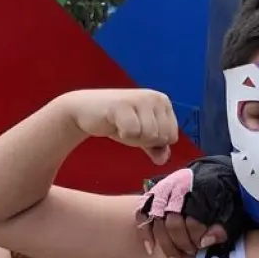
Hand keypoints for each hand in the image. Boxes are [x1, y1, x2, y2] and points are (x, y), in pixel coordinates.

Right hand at [58, 89, 178, 163]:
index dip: (155, 141)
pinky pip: (132, 132)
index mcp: (164, 103)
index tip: (140, 130)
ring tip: (122, 125)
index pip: (172, 136)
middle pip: (162, 137)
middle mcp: (156, 98)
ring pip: (149, 135)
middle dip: (144, 140)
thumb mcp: (142, 135)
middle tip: (129, 128)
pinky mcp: (123, 104)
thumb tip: (163, 159)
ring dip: (133, 138)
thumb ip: (156, 148)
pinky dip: (122, 134)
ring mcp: (140, 99)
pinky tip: (115, 124)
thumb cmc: (118, 122)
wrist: (85, 110)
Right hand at [137, 157, 239, 257]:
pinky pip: (142, 213)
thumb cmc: (223, 195)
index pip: (193, 217)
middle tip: (190, 253)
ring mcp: (164, 189)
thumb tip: (205, 242)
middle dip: (181, 242)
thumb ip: (222, 227)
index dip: (197, 235)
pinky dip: (145, 231)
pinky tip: (151, 248)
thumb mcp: (231, 209)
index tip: (202, 245)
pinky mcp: (154, 193)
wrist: (215, 174)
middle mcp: (178, 188)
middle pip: (172, 222)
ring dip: (165, 243)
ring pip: (156, 220)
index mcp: (199, 189)